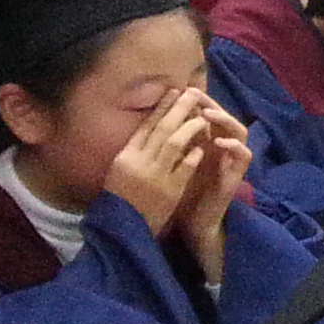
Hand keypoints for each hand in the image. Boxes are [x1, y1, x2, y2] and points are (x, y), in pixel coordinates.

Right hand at [101, 88, 214, 240]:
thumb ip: (135, 152)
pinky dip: (193, 156)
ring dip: (189, 128)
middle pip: (160, 129)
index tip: (172, 92)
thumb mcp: (120, 172)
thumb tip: (151, 128)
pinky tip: (202, 147)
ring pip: (173, 144)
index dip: (160, 108)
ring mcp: (153, 177)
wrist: (124, 230)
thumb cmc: (121, 200)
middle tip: (192, 93)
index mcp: (124, 158)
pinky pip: (185, 167)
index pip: (144, 127)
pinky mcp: (168, 191)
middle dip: (178, 109)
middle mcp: (137, 163)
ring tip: (201, 118)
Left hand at [172, 92, 251, 285]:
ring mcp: (232, 160)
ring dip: (224, 120)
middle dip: (210, 104)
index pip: (204, 114)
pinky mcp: (237, 174)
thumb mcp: (173, 165)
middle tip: (195, 95)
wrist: (194, 223)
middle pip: (223, 117)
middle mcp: (222, 148)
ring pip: (239, 131)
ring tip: (207, 114)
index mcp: (206, 142)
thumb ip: (172, 144)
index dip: (195, 102)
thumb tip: (156, 120)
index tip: (179, 91)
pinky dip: (234, 146)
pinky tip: (219, 141)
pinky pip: (244, 155)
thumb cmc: (183, 194)